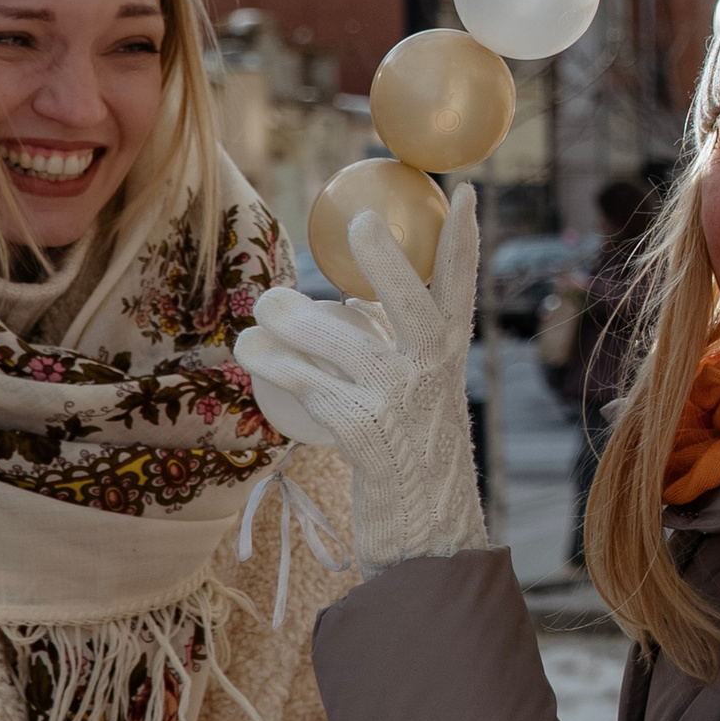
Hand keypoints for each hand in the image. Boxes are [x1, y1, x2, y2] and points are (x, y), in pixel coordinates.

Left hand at [235, 183, 484, 572]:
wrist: (422, 528)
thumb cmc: (411, 448)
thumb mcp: (417, 388)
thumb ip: (392, 343)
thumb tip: (348, 298)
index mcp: (450, 353)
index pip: (464, 286)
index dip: (465, 239)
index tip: (466, 192)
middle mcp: (434, 372)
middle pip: (412, 302)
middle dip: (387, 258)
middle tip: (360, 223)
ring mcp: (401, 402)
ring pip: (340, 343)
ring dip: (292, 322)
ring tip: (261, 312)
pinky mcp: (365, 433)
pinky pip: (309, 386)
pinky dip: (274, 367)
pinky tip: (253, 356)